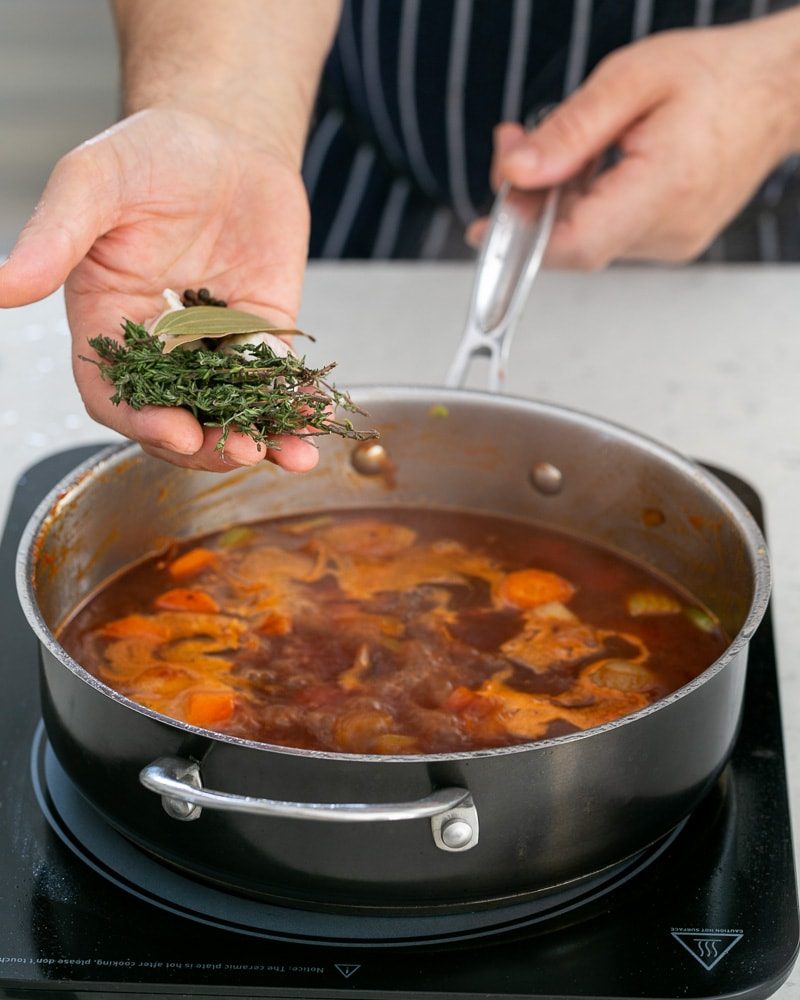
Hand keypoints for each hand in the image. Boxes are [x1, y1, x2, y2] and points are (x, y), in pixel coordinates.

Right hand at [0, 107, 317, 472]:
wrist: (226, 135)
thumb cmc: (151, 151)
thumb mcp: (95, 182)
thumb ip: (55, 236)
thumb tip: (0, 288)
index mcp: (106, 321)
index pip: (113, 392)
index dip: (140, 420)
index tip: (175, 431)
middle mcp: (159, 345)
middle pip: (175, 416)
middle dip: (208, 442)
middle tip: (241, 451)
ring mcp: (212, 346)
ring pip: (229, 410)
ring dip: (260, 439)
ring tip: (292, 455)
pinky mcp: (260, 336)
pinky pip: (275, 383)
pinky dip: (294, 408)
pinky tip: (313, 424)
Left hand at [469, 11, 799, 267]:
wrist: (776, 90)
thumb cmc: (715, 77)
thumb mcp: (630, 80)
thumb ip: (568, 131)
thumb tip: (515, 172)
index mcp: (665, 186)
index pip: (577, 243)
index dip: (522, 240)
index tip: (483, 227)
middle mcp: (671, 228)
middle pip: (574, 243)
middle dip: (533, 203)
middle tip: (517, 150)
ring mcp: (672, 243)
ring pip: (588, 240)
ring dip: (558, 202)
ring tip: (569, 147)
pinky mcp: (670, 242)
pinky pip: (609, 235)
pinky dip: (586, 206)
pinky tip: (595, 168)